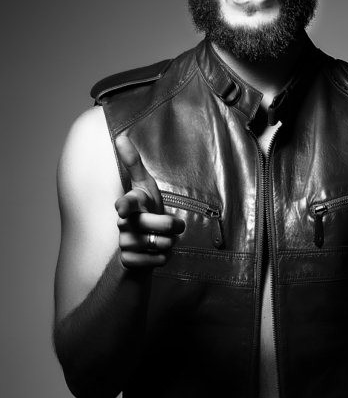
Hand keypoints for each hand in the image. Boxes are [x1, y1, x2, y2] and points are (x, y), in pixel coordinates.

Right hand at [114, 135, 184, 268]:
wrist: (143, 244)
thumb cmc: (146, 210)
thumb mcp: (144, 186)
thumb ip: (134, 164)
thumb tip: (120, 136)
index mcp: (131, 204)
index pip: (127, 203)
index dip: (126, 205)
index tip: (122, 209)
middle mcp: (124, 224)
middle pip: (148, 224)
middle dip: (167, 225)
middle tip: (178, 225)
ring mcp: (124, 243)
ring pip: (154, 244)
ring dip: (167, 243)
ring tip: (166, 240)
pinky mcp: (129, 261)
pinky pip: (153, 261)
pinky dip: (161, 259)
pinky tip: (159, 254)